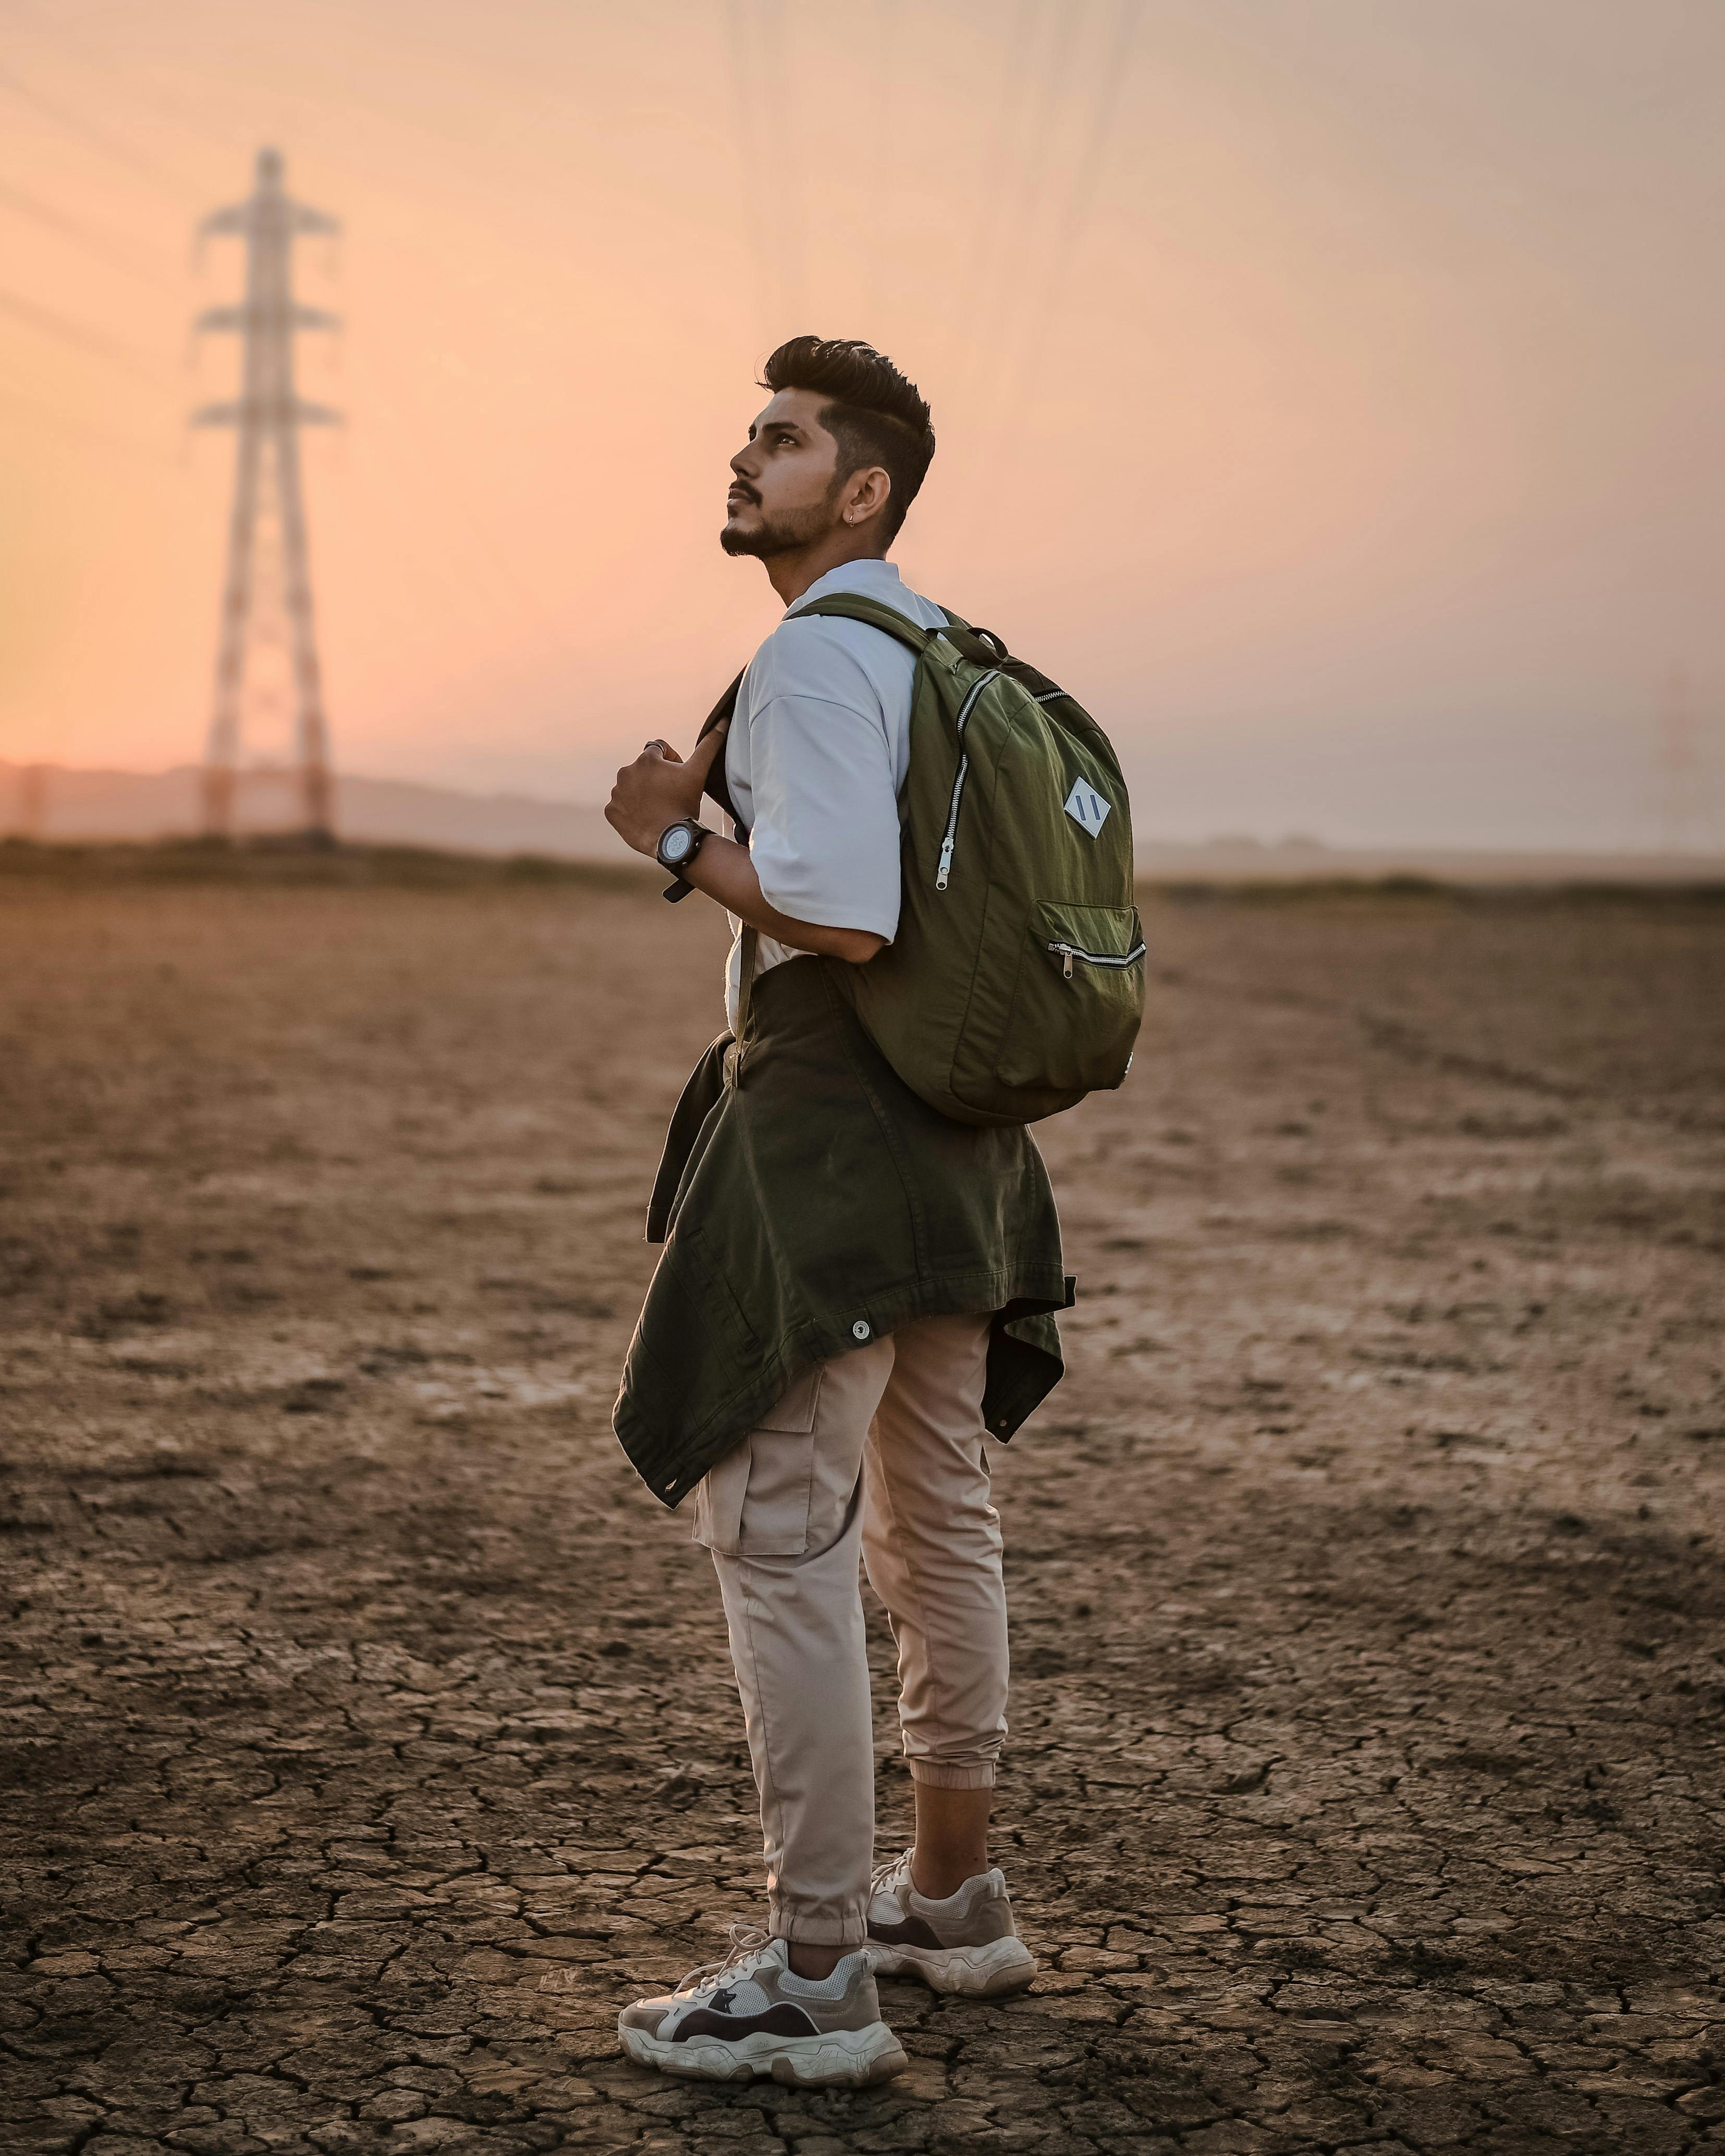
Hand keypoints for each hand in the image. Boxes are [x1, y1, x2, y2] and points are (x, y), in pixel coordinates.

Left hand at [605, 722, 728, 856]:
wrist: (672, 841)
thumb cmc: (685, 804)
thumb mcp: (699, 772)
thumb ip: (709, 744)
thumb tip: (723, 720)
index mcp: (646, 759)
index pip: (658, 750)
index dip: (671, 762)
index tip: (678, 780)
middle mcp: (626, 772)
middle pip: (644, 770)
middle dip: (655, 778)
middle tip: (670, 796)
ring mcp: (616, 793)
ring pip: (631, 787)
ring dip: (642, 793)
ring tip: (658, 808)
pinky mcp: (611, 811)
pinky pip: (620, 806)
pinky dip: (630, 810)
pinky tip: (645, 818)